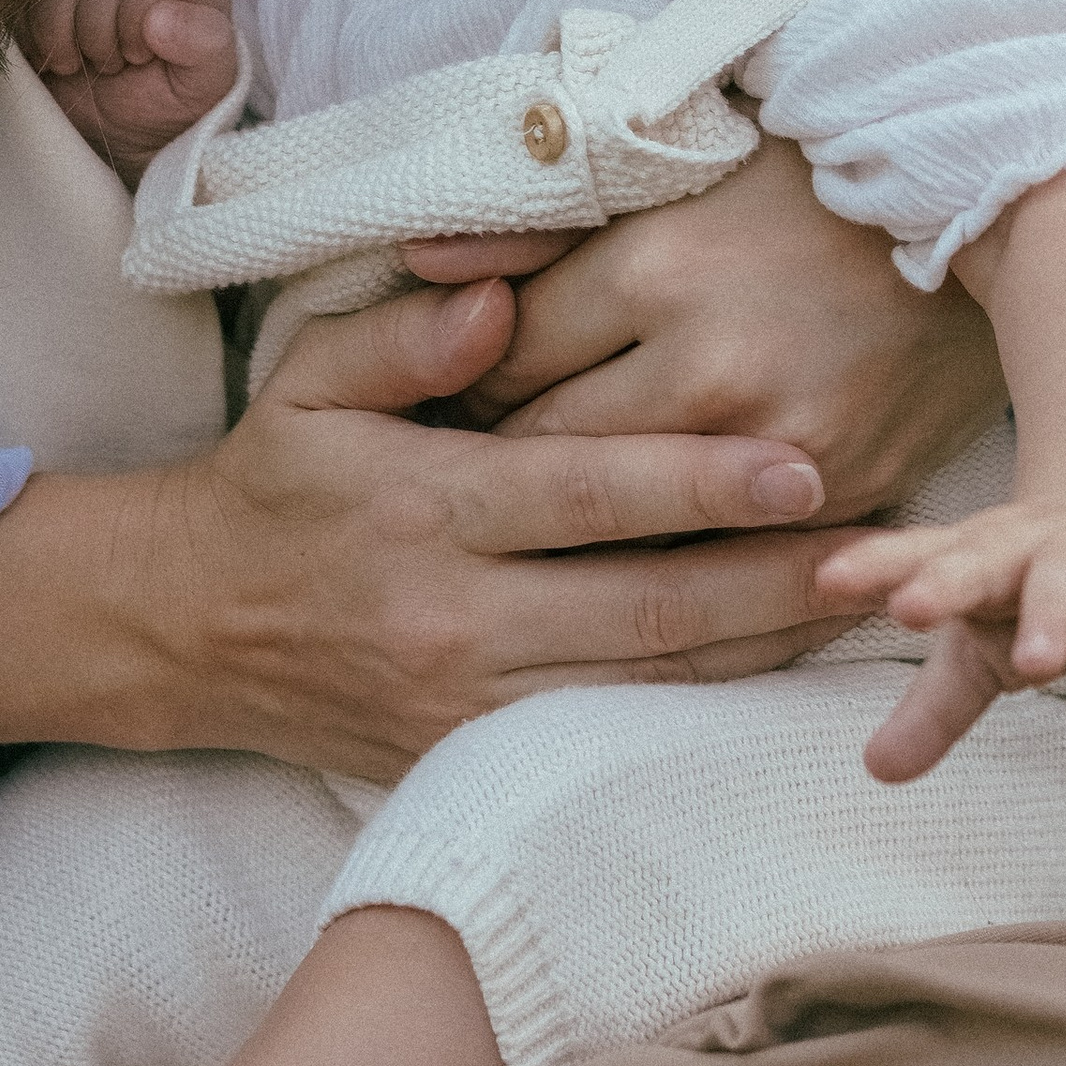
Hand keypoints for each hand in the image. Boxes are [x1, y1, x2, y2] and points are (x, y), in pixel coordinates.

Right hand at [0, 278, 859, 781]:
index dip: (699, 484)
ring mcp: (470, 707)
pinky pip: (614, 735)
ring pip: (648, 687)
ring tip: (863, 606)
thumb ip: (405, 337)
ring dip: (762, 652)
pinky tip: (780, 669)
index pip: (585, 494)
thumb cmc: (274, 482)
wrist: (187, 631)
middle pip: (645, 605)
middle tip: (878, 548)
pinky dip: (704, 706)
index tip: (803, 467)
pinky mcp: (477, 763)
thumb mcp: (310, 383)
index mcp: (424, 510)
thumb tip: (498, 302)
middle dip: (770, 580)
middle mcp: (455, 618)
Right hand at [21, 0, 236, 178]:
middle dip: (97, 39)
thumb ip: (205, 46)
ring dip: (61, 38)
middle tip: (110, 65)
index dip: (132, 35)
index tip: (140, 59)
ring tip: (83, 61)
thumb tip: (160, 19)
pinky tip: (55, 53)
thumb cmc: (170, 99)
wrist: (122, 125)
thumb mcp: (204, 86)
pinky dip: (32, 34)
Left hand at [427, 137, 1010, 520]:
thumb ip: (537, 226)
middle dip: (505, 462)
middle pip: (551, 453)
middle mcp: (710, 366)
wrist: (983, 207)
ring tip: (544, 519)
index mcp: (657, 270)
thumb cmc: (803, 181)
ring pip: (625, 520)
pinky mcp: (840, 493)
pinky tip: (640, 548)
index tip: (466, 389)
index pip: (507, 360)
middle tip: (481, 470)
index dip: (475, 380)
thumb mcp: (669, 170)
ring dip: (578, 525)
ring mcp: (779, 442)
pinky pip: (723, 553)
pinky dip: (675, 555)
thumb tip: (418, 260)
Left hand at [815, 495, 1065, 780]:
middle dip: (945, 580)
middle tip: (910, 607)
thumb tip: (874, 771)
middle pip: (978, 558)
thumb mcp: (978, 649)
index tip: (826, 580)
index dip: (871, 566)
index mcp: (968, 556)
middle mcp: (1021, 546)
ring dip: (1049, 618)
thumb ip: (930, 708)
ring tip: (1036, 667)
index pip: (912, 556)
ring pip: (1062, 580)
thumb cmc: (1028, 594)